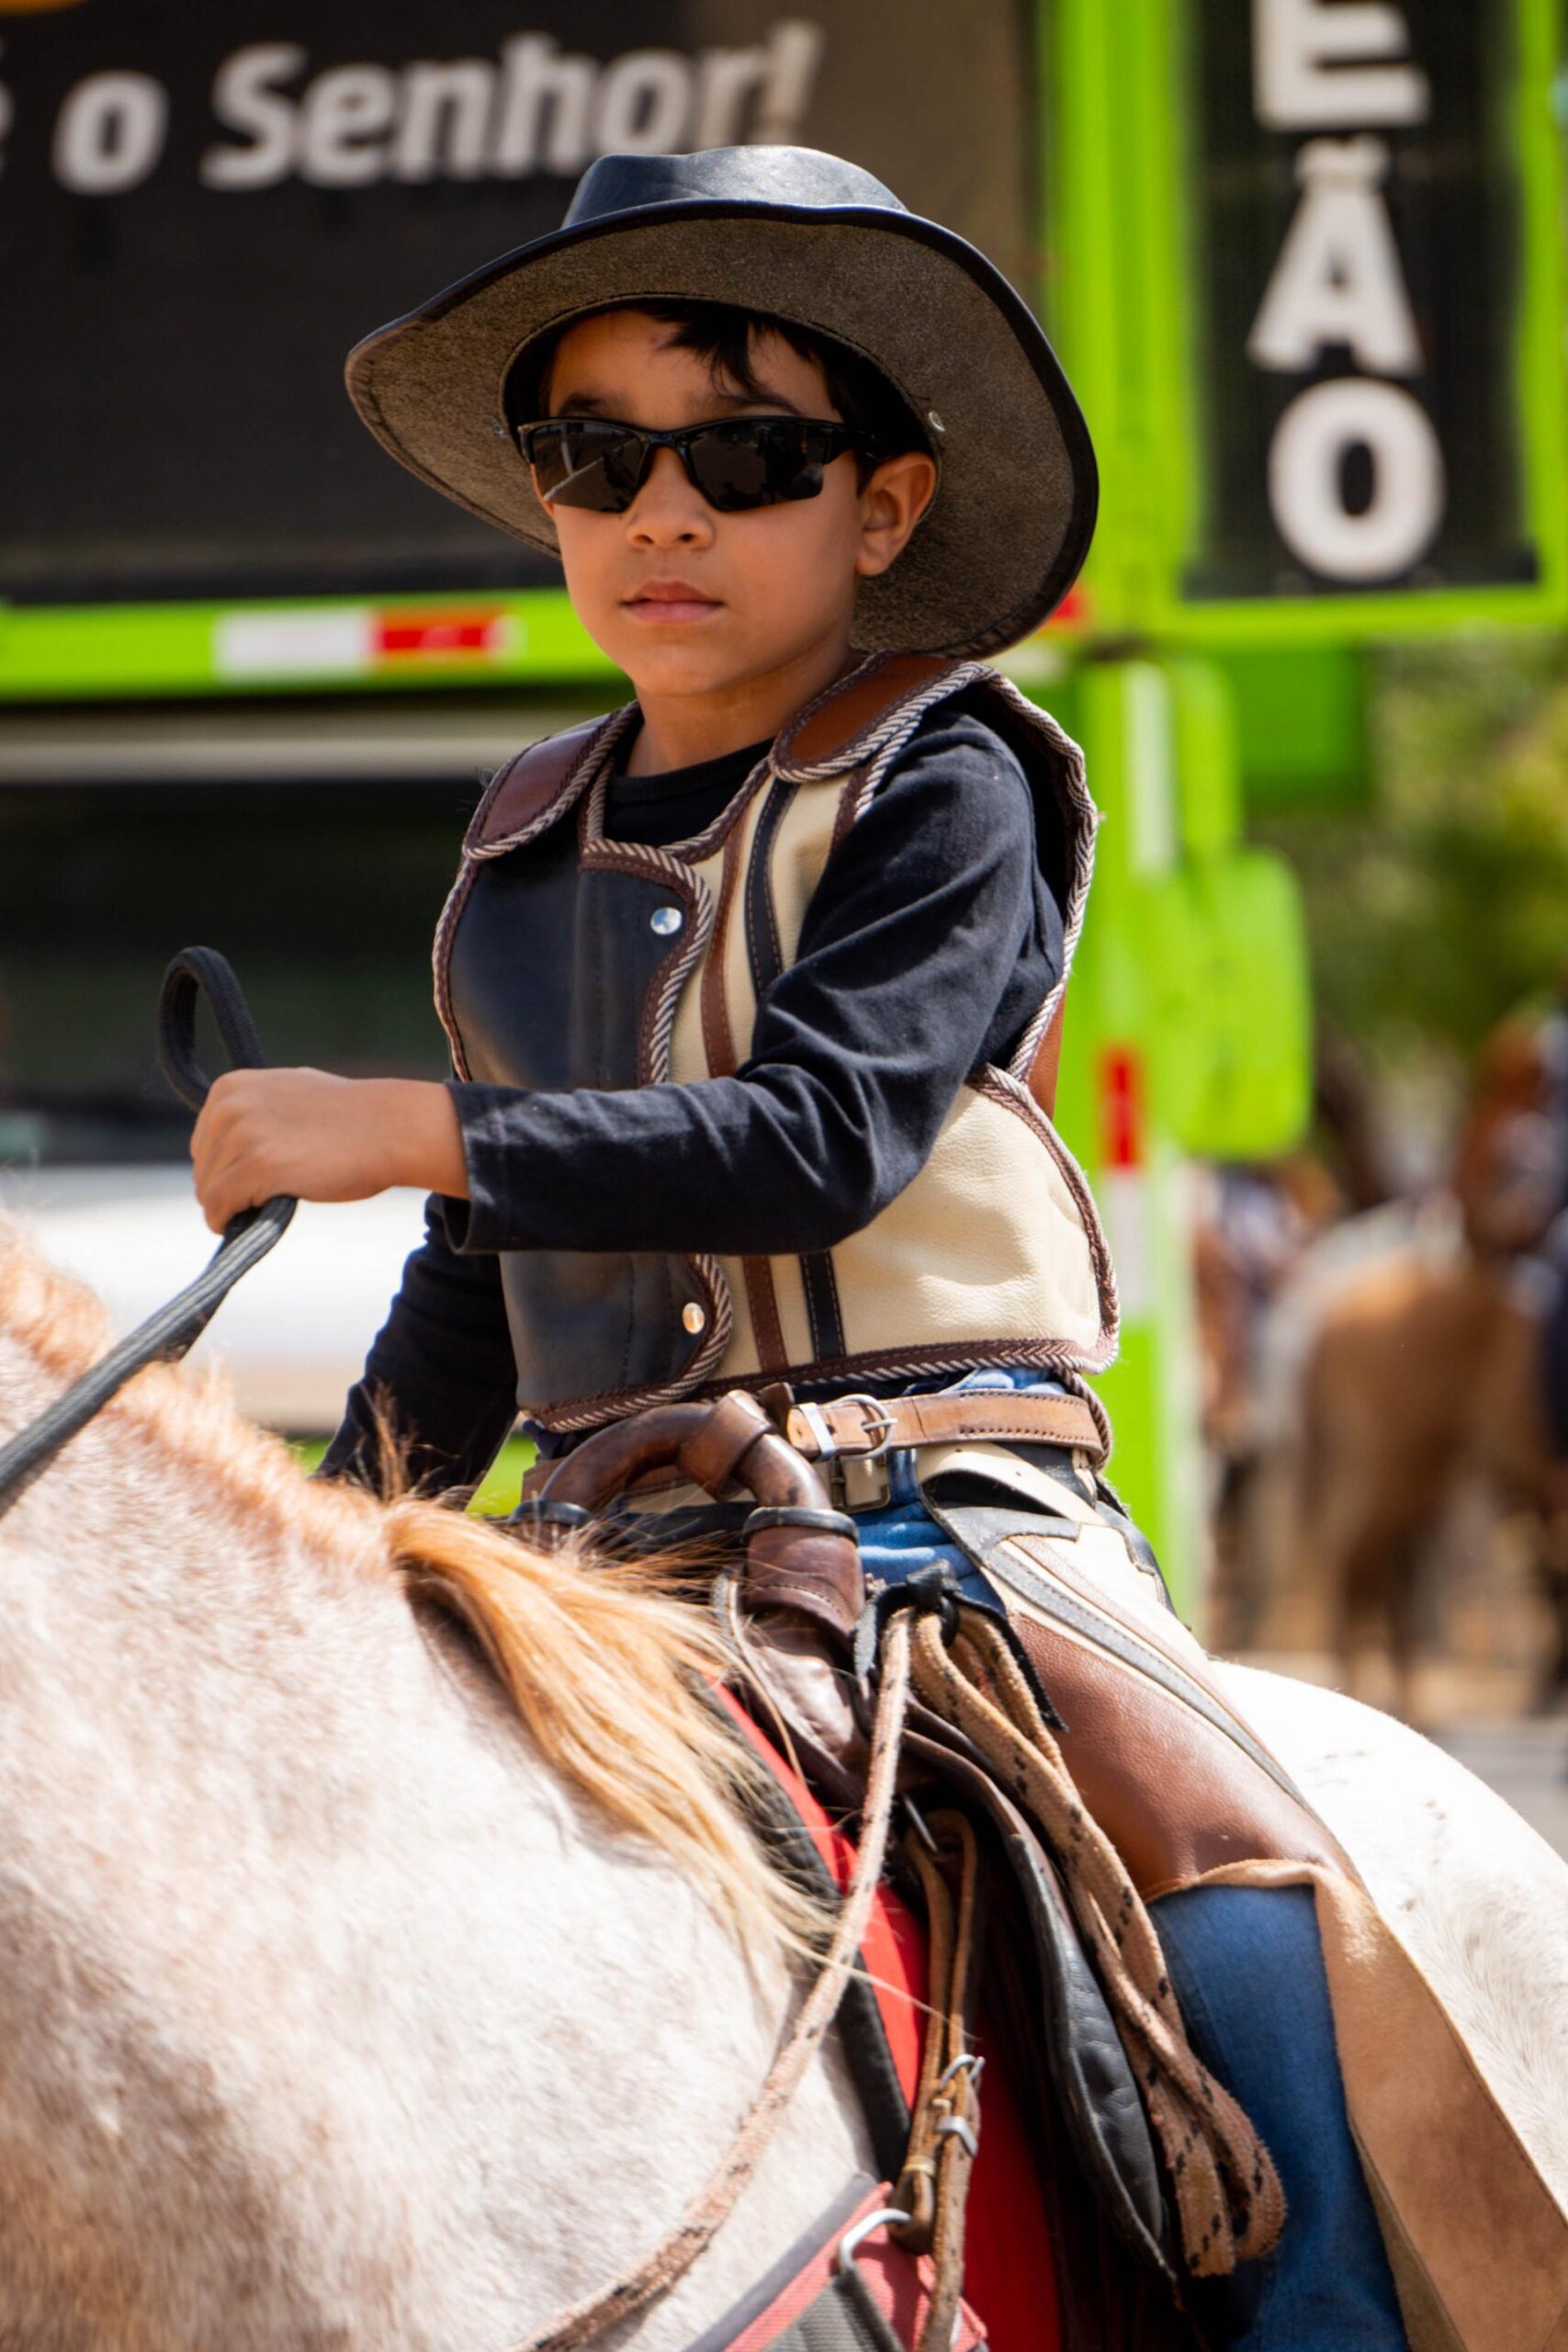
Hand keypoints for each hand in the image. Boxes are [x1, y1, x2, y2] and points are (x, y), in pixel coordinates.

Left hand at [189, 1070, 466, 1233]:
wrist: (392, 1127)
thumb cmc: (351, 1117)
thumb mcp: (289, 1094)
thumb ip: (256, 1111)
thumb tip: (234, 1140)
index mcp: (231, 1087)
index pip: (204, 1143)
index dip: (226, 1169)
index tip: (253, 1182)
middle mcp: (231, 1107)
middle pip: (203, 1168)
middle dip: (227, 1189)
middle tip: (263, 1199)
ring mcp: (243, 1136)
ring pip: (208, 1191)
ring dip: (230, 1209)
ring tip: (264, 1209)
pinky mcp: (259, 1167)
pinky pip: (218, 1207)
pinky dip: (225, 1222)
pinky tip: (244, 1225)